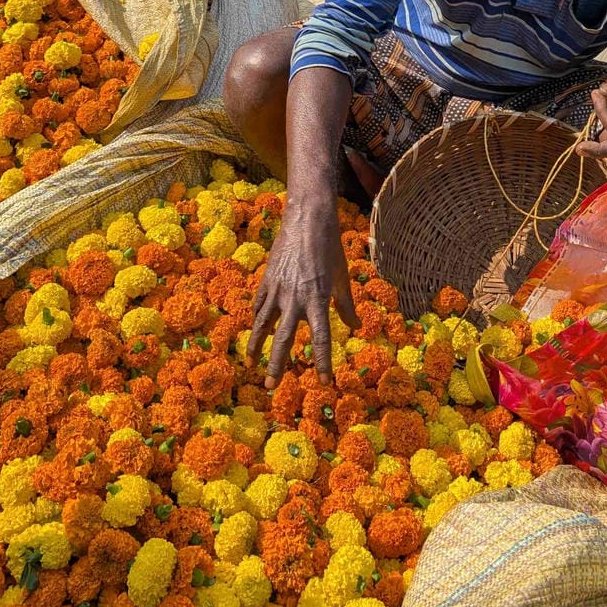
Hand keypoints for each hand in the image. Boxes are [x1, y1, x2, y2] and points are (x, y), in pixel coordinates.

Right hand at [249, 193, 358, 386]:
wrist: (307, 218)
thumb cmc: (329, 247)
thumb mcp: (342, 276)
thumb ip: (346, 305)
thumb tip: (354, 327)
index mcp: (318, 298)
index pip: (321, 339)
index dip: (323, 362)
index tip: (325, 382)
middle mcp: (295, 298)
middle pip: (283, 339)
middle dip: (277, 365)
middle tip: (270, 388)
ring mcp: (277, 288)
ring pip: (262, 324)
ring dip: (256, 346)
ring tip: (251, 365)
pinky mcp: (266, 279)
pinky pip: (259, 305)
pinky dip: (256, 320)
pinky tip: (254, 331)